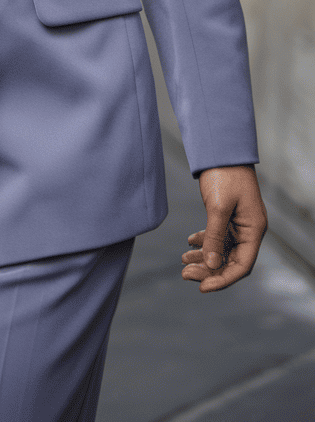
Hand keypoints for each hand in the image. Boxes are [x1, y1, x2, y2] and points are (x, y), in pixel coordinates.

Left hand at [182, 165, 266, 291]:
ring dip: (204, 258)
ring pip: (222, 250)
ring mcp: (239, 223)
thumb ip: (215, 237)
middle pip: (230, 260)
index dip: (223, 280)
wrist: (220, 149)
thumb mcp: (218, 207)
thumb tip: (212, 266)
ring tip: (183, 262)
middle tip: (185, 274)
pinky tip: (189, 243)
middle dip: (208, 270)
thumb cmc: (224, 175)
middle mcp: (249, 230)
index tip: (202, 288)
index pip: (242, 265)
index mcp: (254, 230)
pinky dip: (204, 242)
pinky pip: (217, 237)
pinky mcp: (228, 215)